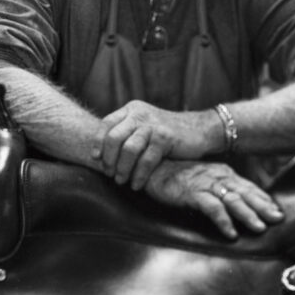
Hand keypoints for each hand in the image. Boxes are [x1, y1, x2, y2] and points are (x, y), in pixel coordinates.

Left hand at [92, 100, 210, 188]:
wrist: (199, 129)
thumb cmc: (167, 133)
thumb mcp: (144, 125)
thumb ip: (126, 132)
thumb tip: (102, 153)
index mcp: (131, 109)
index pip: (106, 124)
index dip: (97, 142)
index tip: (95, 158)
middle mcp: (140, 114)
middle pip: (114, 137)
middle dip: (109, 159)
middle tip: (110, 174)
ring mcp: (153, 125)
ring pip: (129, 150)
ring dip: (123, 169)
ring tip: (122, 181)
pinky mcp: (165, 138)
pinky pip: (147, 160)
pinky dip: (139, 175)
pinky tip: (137, 184)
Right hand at [143, 160, 284, 239]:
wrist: (150, 164)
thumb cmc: (174, 173)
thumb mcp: (201, 178)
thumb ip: (217, 187)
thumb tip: (233, 200)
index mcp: (221, 173)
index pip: (246, 186)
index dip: (262, 199)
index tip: (277, 211)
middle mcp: (216, 176)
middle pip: (244, 192)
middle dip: (262, 206)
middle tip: (278, 218)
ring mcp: (205, 183)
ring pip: (232, 199)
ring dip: (247, 214)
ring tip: (259, 228)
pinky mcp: (192, 192)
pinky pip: (211, 207)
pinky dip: (223, 220)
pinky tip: (231, 232)